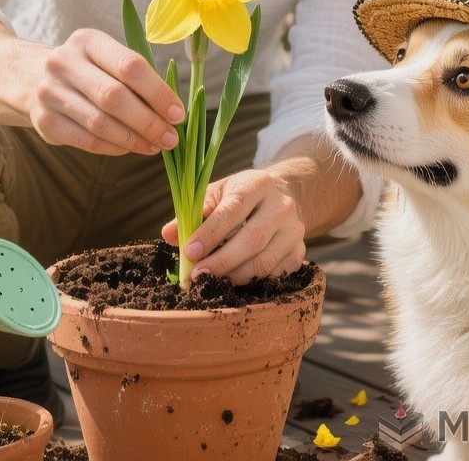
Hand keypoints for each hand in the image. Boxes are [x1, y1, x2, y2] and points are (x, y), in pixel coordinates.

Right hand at [31, 28, 183, 154]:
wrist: (30, 76)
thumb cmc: (87, 69)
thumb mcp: (106, 59)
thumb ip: (136, 79)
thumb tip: (173, 113)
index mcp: (88, 41)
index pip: (130, 66)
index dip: (158, 92)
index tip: (178, 113)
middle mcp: (64, 62)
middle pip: (114, 97)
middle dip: (148, 121)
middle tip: (171, 138)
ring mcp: (49, 91)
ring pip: (100, 123)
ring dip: (134, 139)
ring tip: (155, 146)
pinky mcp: (43, 120)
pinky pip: (86, 140)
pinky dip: (114, 147)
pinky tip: (131, 148)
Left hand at [162, 169, 306, 284]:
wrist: (281, 196)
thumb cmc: (241, 196)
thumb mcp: (218, 193)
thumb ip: (194, 212)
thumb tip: (167, 235)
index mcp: (257, 184)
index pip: (233, 209)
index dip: (211, 233)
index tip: (189, 253)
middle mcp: (281, 206)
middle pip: (252, 240)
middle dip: (221, 261)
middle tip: (197, 276)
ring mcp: (295, 231)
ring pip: (265, 262)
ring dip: (234, 276)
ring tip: (211, 282)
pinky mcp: (300, 252)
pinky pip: (276, 275)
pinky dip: (252, 283)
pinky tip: (233, 282)